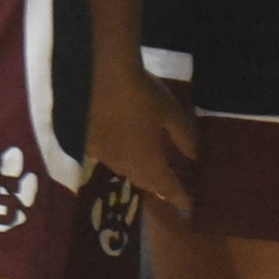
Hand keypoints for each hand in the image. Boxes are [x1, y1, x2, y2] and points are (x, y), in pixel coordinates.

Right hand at [85, 61, 194, 215]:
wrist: (98, 72)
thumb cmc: (141, 92)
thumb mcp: (171, 113)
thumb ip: (184, 138)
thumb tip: (193, 157)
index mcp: (148, 163)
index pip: (168, 188)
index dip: (180, 198)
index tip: (188, 207)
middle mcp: (124, 165)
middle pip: (144, 183)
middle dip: (157, 187)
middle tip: (168, 189)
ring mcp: (102, 154)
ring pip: (123, 171)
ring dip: (136, 172)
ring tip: (145, 170)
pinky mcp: (85, 141)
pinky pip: (105, 157)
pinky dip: (117, 157)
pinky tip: (118, 149)